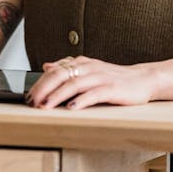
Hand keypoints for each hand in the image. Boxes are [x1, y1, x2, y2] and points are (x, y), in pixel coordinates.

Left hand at [27, 57, 157, 109]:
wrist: (143, 79)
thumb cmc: (115, 78)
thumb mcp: (89, 70)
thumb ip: (68, 68)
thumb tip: (46, 67)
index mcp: (82, 63)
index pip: (55, 71)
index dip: (40, 83)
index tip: (29, 96)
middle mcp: (90, 68)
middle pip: (61, 75)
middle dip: (44, 89)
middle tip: (32, 102)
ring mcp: (102, 78)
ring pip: (75, 84)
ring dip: (58, 95)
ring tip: (46, 106)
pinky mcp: (113, 88)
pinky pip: (95, 94)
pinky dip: (82, 100)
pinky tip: (72, 108)